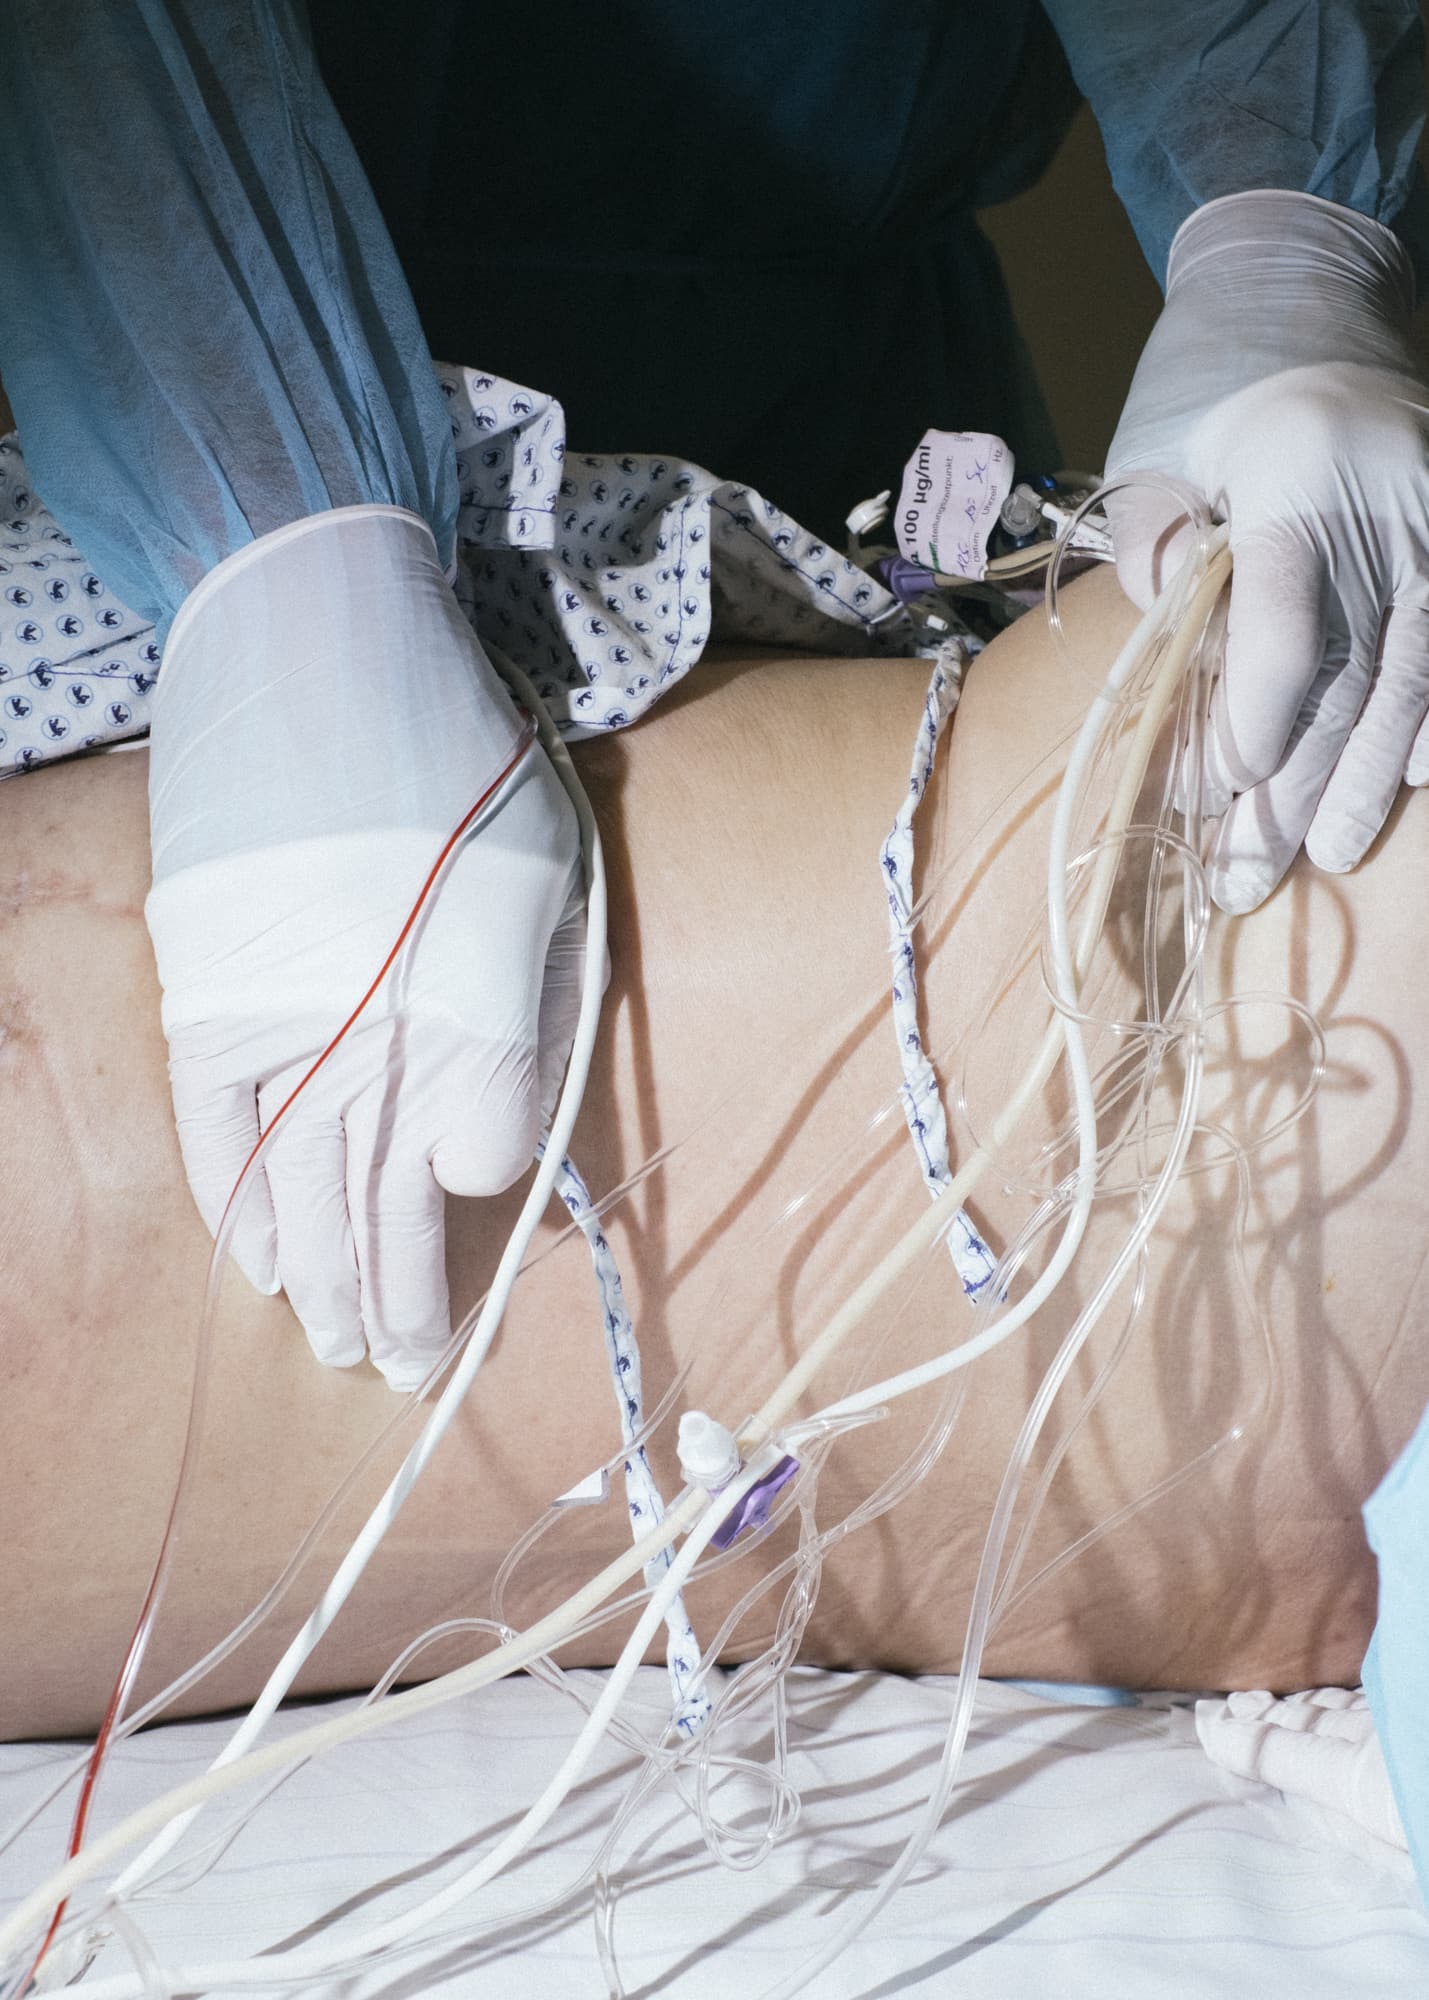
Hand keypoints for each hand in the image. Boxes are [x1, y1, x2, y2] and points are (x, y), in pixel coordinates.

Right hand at [145, 506, 583, 1390]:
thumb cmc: (461, 751)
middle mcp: (372, 1028)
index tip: (475, 1254)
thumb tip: (494, 1156)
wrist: (314, 635)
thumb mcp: (543, 871)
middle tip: (401, 1374)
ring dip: (319, 1276)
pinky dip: (237, 1200)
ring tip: (338, 1347)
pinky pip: (216, 1124)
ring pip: (300, 1183)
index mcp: (470, 998)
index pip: (474, 1162)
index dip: (473, 1222)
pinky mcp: (208, 984)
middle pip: (382, 1199)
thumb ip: (528, 1016)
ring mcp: (279, 1012)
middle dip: (396, 1296)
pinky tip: (257, 1266)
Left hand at [1105, 191, 1428, 912]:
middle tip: (1247, 875)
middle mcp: (1387, 506)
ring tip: (1324, 854)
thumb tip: (1170, 636)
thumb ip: (1153, 539)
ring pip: (1414, 676)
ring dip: (1368, 777)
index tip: (1222, 787)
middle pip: (1348, 677)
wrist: (1315, 292)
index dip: (1255, 723)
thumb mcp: (1157, 443)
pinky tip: (1411, 780)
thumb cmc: (1214, 381)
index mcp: (1298, 478)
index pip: (1288, 632)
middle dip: (1295, 789)